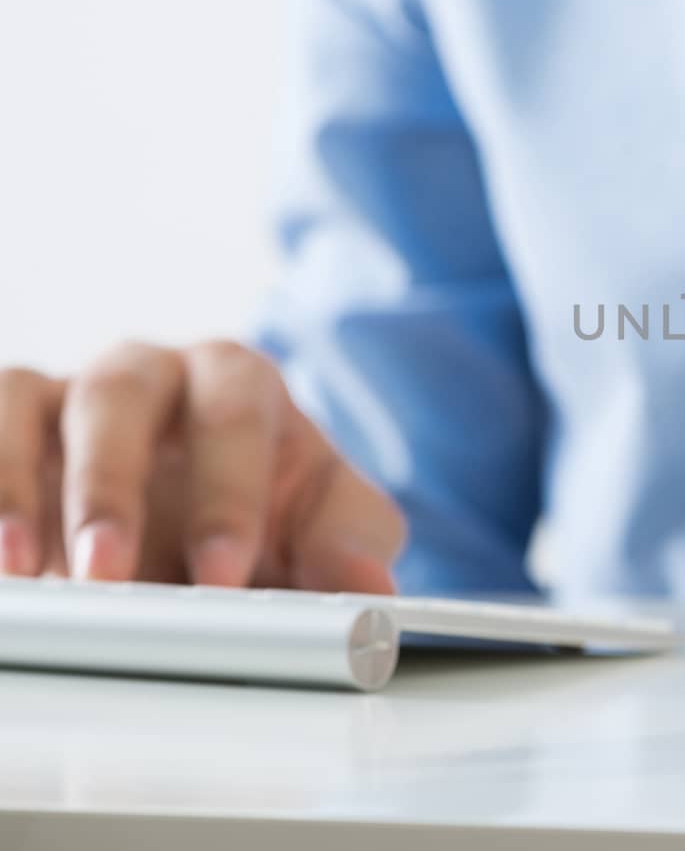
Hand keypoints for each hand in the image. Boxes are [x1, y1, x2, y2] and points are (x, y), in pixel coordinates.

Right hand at [0, 341, 405, 590]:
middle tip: (111, 577)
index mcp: (239, 381)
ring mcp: (71, 394)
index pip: (233, 411)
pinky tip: (1, 561)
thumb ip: (350, 547)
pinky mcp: (14, 422)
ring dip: (21, 488)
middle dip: (112, 486)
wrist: (215, 523)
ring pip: (32, 402)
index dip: (226, 492)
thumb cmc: (273, 512)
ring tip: (26, 575)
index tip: (222, 575)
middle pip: (122, 394)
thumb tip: (371, 588)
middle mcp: (152, 372)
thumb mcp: (326, 528)